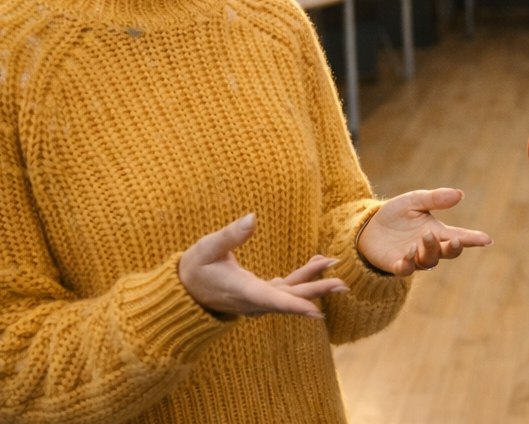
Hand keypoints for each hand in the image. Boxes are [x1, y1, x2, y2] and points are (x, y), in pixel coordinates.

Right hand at [178, 213, 347, 318]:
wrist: (185, 292)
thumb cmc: (194, 268)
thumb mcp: (207, 248)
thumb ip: (230, 235)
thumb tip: (252, 218)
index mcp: (243, 291)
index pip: (272, 300)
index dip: (294, 305)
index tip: (316, 310)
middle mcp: (254, 301)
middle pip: (290, 298)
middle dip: (317, 291)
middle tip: (343, 284)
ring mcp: (259, 300)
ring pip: (292, 293)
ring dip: (314, 281)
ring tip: (335, 264)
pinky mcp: (261, 295)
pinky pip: (287, 288)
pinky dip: (303, 276)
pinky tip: (317, 262)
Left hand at [357, 188, 492, 275]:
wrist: (368, 227)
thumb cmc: (396, 214)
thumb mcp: (415, 200)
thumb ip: (435, 199)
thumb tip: (459, 194)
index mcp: (437, 231)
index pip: (459, 236)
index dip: (473, 239)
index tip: (487, 239)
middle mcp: (429, 247)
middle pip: (447, 252)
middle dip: (453, 248)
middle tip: (453, 240)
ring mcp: (414, 258)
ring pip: (429, 260)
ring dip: (430, 250)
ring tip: (425, 237)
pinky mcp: (396, 265)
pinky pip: (406, 269)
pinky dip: (409, 262)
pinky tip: (409, 252)